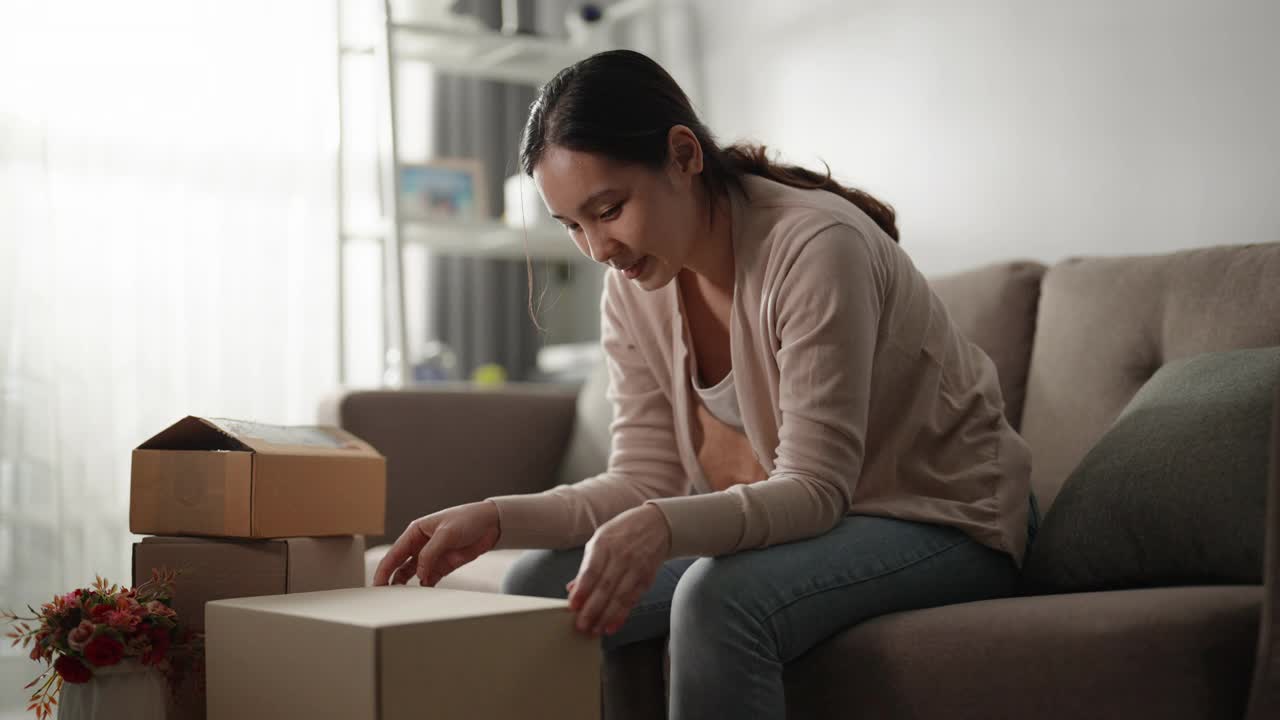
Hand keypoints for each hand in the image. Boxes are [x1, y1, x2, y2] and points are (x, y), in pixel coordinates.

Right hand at [373, 501, 501, 586]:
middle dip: (391, 580)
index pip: (394, 553)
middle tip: (383, 596)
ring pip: (412, 574)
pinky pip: (429, 579)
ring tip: (402, 599)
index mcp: (416, 532)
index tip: (377, 584)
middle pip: (399, 566)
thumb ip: (430, 553)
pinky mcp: (443, 566)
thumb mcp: (447, 533)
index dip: (384, 569)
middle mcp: (420, 545)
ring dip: (407, 586)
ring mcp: (431, 556)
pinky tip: (422, 595)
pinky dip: (425, 587)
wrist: (492, 524)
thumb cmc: (467, 519)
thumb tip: (418, 574)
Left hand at [567, 504, 670, 636]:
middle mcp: (621, 556)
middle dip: (592, 610)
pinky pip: (633, 599)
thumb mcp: (601, 538)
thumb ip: (588, 563)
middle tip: (581, 626)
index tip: (572, 607)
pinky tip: (612, 625)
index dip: (582, 591)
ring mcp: (636, 568)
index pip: (591, 571)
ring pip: (619, 597)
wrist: (657, 524)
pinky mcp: (647, 578)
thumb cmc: (624, 531)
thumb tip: (573, 587)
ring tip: (595, 630)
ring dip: (606, 617)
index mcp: (604, 543)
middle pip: (604, 588)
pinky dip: (622, 614)